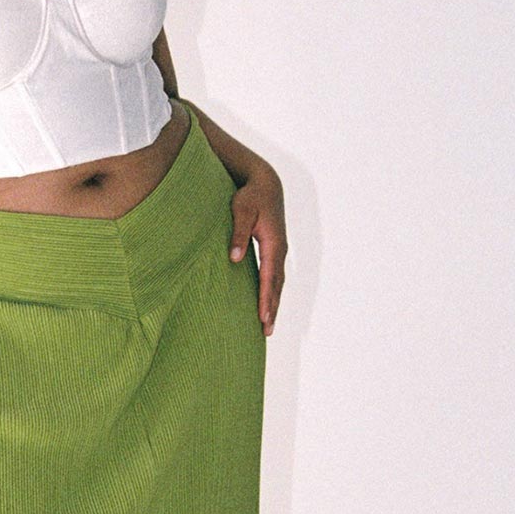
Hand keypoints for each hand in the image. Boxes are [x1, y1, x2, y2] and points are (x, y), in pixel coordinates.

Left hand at [228, 168, 287, 335]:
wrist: (265, 182)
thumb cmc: (250, 196)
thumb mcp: (241, 211)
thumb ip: (237, 234)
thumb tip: (234, 259)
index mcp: (274, 244)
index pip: (270, 277)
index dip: (267, 298)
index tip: (263, 317)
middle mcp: (280, 250)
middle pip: (277, 285)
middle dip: (272, 308)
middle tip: (267, 331)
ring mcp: (279, 250)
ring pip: (278, 283)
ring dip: (273, 303)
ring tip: (267, 325)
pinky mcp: (274, 250)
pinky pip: (274, 276)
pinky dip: (272, 292)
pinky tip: (266, 303)